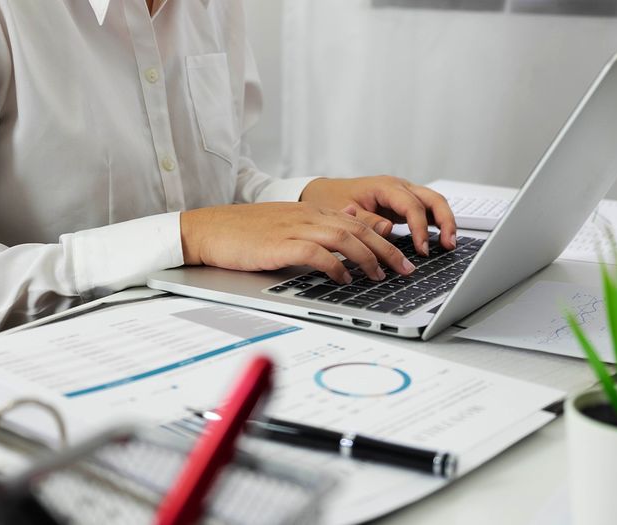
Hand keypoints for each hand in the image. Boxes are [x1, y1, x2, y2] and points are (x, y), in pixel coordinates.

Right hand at [180, 202, 416, 283]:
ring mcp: (294, 228)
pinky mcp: (279, 244)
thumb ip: (317, 227)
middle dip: (387, 250)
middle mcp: (308, 217)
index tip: (401, 258)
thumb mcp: (288, 224)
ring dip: (367, 258)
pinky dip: (334, 266)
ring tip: (379, 275)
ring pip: (343, 238)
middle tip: (405, 270)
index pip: (358, 224)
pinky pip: (315, 253)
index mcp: (312, 213)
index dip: (384, 240)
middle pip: (358, 230)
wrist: (211, 229)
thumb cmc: (247, 231)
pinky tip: (343, 278)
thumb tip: (347, 231)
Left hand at [300, 176, 456, 254]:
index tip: (422, 249)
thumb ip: (365, 220)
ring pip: (433, 203)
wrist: (324, 193)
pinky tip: (440, 240)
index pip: (412, 205)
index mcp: (384, 186)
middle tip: (448, 243)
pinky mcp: (402, 204)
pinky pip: (426, 210)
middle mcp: (398, 187)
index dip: (420, 228)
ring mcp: (402, 195)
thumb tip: (388, 229)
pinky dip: (436, 223)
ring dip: (445, 222)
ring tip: (449, 244)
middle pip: (432, 199)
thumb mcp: (343, 211)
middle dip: (445, 221)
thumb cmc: (332, 199)